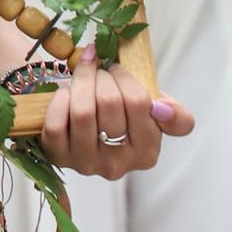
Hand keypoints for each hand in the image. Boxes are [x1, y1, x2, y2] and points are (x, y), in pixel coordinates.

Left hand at [39, 44, 194, 179]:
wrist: (90, 135)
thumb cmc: (126, 119)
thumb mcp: (157, 115)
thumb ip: (176, 115)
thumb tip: (162, 108)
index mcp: (147, 153)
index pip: (138, 103)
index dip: (124, 76)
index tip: (116, 67)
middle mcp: (118, 164)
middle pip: (108, 103)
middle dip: (101, 76)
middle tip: (99, 69)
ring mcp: (86, 163)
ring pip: (82, 112)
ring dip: (81, 82)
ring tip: (83, 76)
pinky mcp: (60, 158)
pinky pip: (55, 124)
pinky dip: (59, 100)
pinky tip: (66, 93)